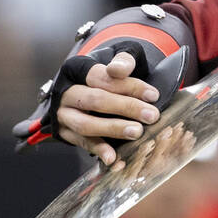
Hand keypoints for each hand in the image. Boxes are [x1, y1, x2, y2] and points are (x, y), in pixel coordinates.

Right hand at [55, 52, 159, 166]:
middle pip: (95, 100)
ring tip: (137, 132)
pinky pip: (82, 143)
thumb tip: (118, 69)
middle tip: (151, 116)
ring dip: (113, 129)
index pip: (102, 76)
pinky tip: (113, 157)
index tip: (153, 95)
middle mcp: (67, 92)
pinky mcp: (66, 133)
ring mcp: (64, 115)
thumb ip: (123, 61)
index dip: (128, 85)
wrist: (92, 89)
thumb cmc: (111, 75)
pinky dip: (99, 150)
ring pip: (85, 124)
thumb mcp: (118, 59)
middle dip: (125, 108)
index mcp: (77, 70)